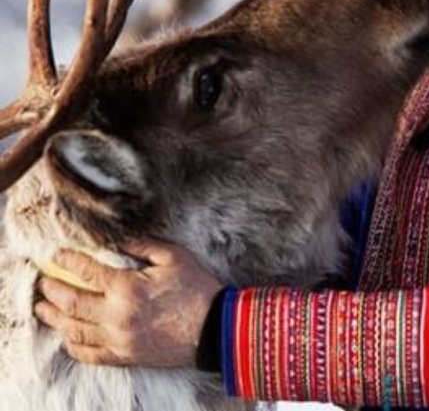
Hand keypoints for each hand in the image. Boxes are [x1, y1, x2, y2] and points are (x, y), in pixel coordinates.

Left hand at [33, 239, 221, 367]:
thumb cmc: (197, 289)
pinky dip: (73, 344)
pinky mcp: (124, 356)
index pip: (86, 271)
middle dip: (52, 290)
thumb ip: (144, 245)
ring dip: (54, 317)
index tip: (57, 255)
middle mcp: (116, 315)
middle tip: (44, 282)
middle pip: (70, 302)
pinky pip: (89, 354)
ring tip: (44, 308)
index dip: (67, 260)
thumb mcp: (174, 257)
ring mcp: (118, 338)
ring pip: (73, 330)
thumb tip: (117, 242)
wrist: (214, 327)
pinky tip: (67, 336)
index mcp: (127, 287)